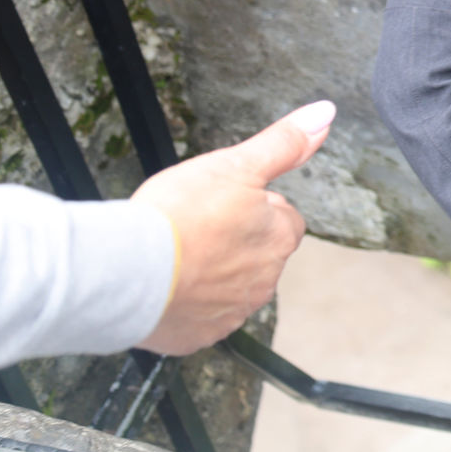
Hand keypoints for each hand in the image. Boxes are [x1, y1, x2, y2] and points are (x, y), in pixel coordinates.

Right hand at [132, 100, 334, 355]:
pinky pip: (199, 318)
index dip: (256, 207)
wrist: (126, 271)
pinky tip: (166, 285)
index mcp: (279, 239)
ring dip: (212, 272)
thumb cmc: (180, 215)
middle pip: (259, 254)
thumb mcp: (237, 163)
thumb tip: (325, 114)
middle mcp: (264, 282)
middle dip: (235, 240)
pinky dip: (186, 303)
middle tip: (196, 226)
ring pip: (231, 287)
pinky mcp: (197, 337)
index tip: (224, 204)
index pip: (286, 220)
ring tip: (178, 253)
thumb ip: (284, 143)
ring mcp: (231, 313)